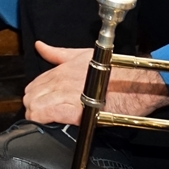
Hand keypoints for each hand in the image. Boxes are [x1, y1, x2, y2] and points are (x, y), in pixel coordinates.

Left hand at [24, 41, 168, 124]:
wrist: (138, 84)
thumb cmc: (115, 69)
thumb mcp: (82, 55)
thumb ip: (57, 53)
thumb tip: (40, 46)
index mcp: (60, 70)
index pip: (33, 85)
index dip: (34, 95)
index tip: (38, 102)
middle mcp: (60, 81)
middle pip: (31, 97)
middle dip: (33, 106)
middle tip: (40, 114)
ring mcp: (66, 95)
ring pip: (35, 107)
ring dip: (37, 115)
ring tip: (45, 120)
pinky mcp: (75, 110)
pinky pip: (48, 114)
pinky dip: (44, 119)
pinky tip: (48, 123)